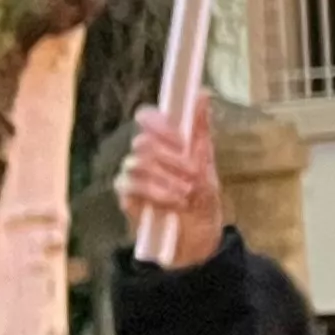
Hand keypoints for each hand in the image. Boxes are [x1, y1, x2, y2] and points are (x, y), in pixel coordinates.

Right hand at [116, 101, 225, 270]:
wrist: (197, 241)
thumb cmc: (201, 200)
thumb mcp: (207, 164)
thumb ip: (200, 129)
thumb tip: (202, 93)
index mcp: (164, 142)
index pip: (147, 118)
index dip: (158, 123)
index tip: (179, 139)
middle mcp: (145, 156)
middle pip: (142, 142)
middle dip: (171, 158)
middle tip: (192, 173)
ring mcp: (134, 177)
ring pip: (136, 164)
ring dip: (166, 178)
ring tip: (186, 193)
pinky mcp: (127, 198)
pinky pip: (129, 186)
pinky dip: (155, 193)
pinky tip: (173, 203)